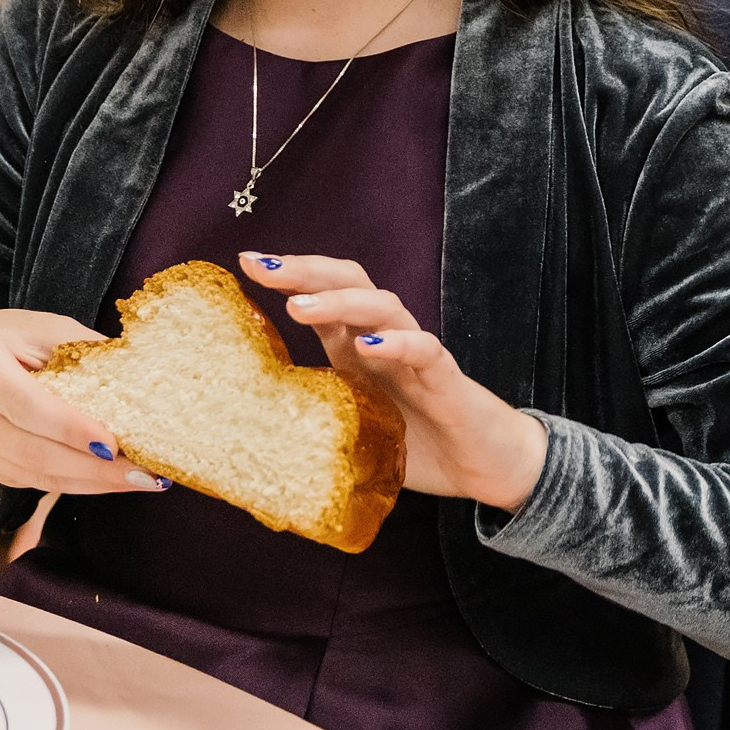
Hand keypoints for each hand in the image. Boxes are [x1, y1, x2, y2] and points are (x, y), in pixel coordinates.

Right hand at [0, 311, 170, 494]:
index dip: (69, 428)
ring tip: (142, 480)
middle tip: (144, 472)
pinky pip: (39, 484)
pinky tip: (114, 480)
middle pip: (34, 451)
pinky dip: (80, 484)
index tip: (111, 443)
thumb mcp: (42, 329)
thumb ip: (82, 351)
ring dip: (94, 482)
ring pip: (39, 476)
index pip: (25, 405)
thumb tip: (136, 378)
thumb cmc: (6, 341)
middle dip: (93, 467)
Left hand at [238, 252, 547, 512]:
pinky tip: (369, 343)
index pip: (321, 295)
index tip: (246, 263)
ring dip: (340, 301)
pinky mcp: (446, 378)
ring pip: (383, 306)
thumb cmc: (414, 443)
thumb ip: (310, 415)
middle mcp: (383, 340)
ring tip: (301, 307)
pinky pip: (424, 350)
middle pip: (349, 283)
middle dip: (306, 270)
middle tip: (263, 267)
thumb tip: (246, 427)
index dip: (287, 277)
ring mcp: (416, 355)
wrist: (483, 466)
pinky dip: (397, 342)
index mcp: (354, 348)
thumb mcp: (348, 426)